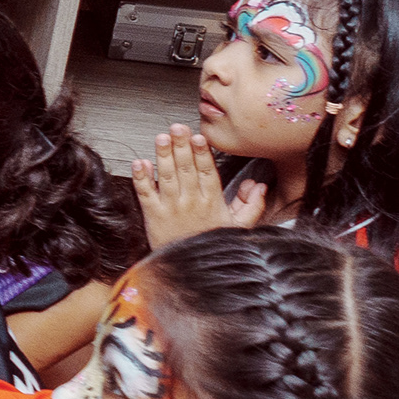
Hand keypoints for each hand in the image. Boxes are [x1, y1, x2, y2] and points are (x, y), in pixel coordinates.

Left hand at [129, 126, 269, 251]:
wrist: (191, 270)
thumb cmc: (212, 244)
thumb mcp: (239, 227)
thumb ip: (251, 205)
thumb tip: (259, 185)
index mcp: (212, 202)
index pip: (208, 172)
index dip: (202, 153)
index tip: (199, 137)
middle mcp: (191, 202)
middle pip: (186, 169)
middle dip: (181, 147)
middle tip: (177, 128)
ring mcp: (171, 208)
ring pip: (167, 177)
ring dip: (163, 155)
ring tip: (161, 137)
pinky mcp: (153, 215)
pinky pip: (146, 193)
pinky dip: (141, 178)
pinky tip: (139, 163)